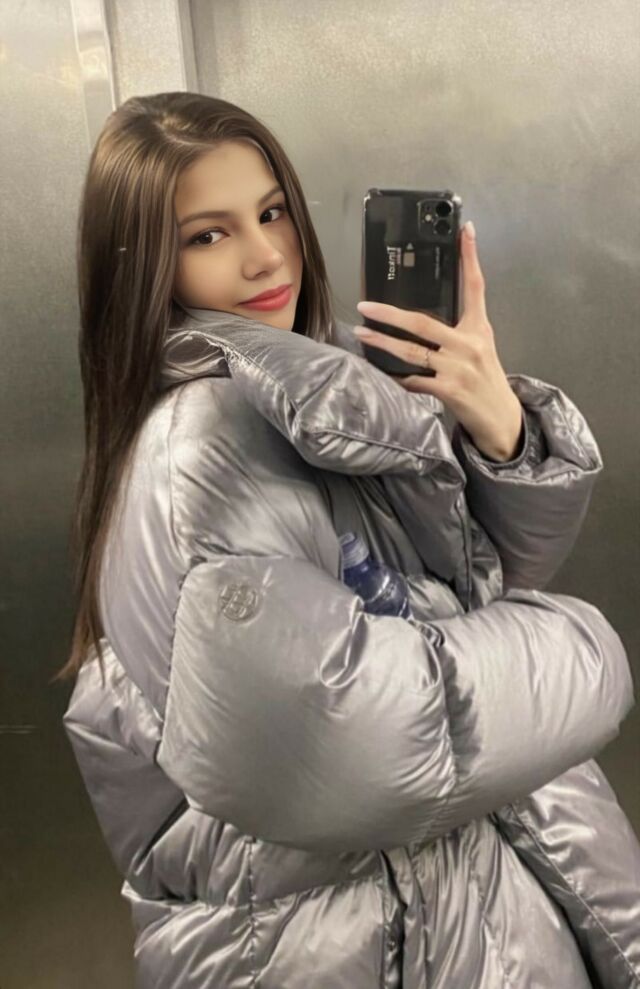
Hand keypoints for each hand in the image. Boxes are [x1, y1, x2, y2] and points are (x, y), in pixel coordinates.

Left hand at [353, 221, 523, 461]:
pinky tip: (377, 371)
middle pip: (423, 322)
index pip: (475, 286)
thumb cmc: (485, 379)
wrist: (502, 418)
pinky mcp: (449, 390)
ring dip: (382, 342)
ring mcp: (458, 368)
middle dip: (390, 314)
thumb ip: (458, 329)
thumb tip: (422, 316)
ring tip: (360, 333)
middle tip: (365, 306)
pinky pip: (412, 380)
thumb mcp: (481, 346)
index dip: (470, 257)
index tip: (464, 229)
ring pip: (411, 351)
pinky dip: (394, 376)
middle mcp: (469, 344)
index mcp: (479, 327)